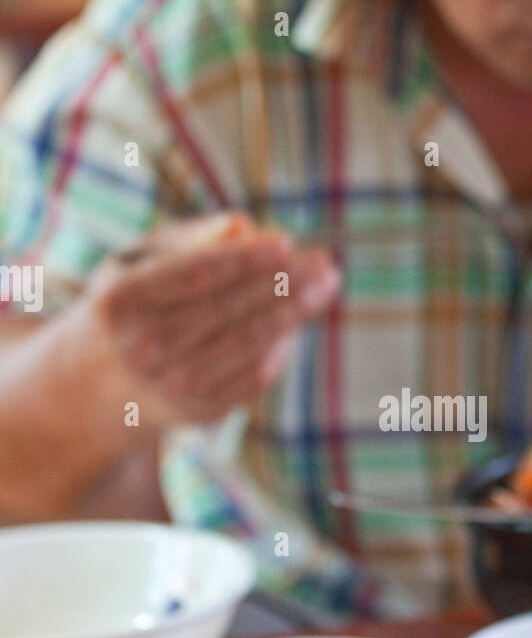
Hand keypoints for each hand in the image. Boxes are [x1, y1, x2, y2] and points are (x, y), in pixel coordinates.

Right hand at [78, 212, 339, 427]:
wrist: (99, 383)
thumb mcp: (139, 262)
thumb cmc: (131, 303)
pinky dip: (279, 346)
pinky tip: (299, 319)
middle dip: (282, 284)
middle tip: (325, 262)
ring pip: (246, 344)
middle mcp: (143, 348)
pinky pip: (252, 375)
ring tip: (327, 285)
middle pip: (227, 310)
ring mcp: (171, 385)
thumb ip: (190, 240)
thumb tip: (245, 226)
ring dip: (293, 314)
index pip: (195, 276)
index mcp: (121, 301)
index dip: (245, 260)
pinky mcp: (199, 410)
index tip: (287, 242)